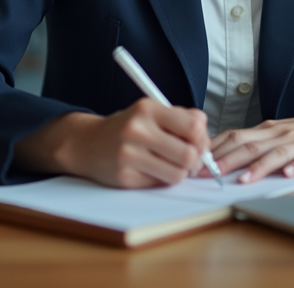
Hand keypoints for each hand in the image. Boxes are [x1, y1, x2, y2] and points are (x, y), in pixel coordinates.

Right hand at [14, 100, 210, 188]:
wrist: (86, 143)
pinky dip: (162, 179)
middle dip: (196, 160)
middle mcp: (138, 130)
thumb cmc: (128, 127)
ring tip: (173, 165)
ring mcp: (129, 155)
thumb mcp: (151, 112)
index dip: (203, 137)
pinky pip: (159, 184)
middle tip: (191, 159)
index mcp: (148, 109)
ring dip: (181, 173)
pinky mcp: (125, 177)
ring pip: (178, 174)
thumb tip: (207, 138)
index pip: (194, 126)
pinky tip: (153, 170)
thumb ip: (181, 119)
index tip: (200, 142)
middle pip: (189, 154)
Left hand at [208, 107, 293, 183]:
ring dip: (258, 167)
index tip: (196, 162)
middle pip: (250, 145)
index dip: (215, 149)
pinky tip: (288, 175)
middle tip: (208, 173)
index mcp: (266, 130)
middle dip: (227, 160)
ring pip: (275, 153)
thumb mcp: (274, 134)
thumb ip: (251, 142)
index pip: (235, 136)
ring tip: (243, 180)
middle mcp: (279, 134)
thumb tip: (219, 155)